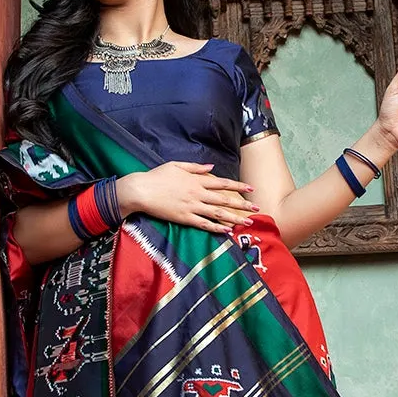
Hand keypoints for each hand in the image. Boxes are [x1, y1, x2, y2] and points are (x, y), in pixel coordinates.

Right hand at [117, 161, 252, 231]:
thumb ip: (195, 167)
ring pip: (217, 214)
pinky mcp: (184, 218)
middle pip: (224, 200)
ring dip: (234, 218)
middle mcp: (197, 194)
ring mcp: (191, 207)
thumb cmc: (157, 176)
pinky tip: (226, 231)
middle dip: (242, 205)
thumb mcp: (176, 165)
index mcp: (197, 180)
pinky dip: (216, 228)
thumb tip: (211, 167)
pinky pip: (203, 224)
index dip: (238, 186)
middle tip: (256, 209)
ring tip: (246, 222)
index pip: (223, 183)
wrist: (141, 190)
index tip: (251, 189)